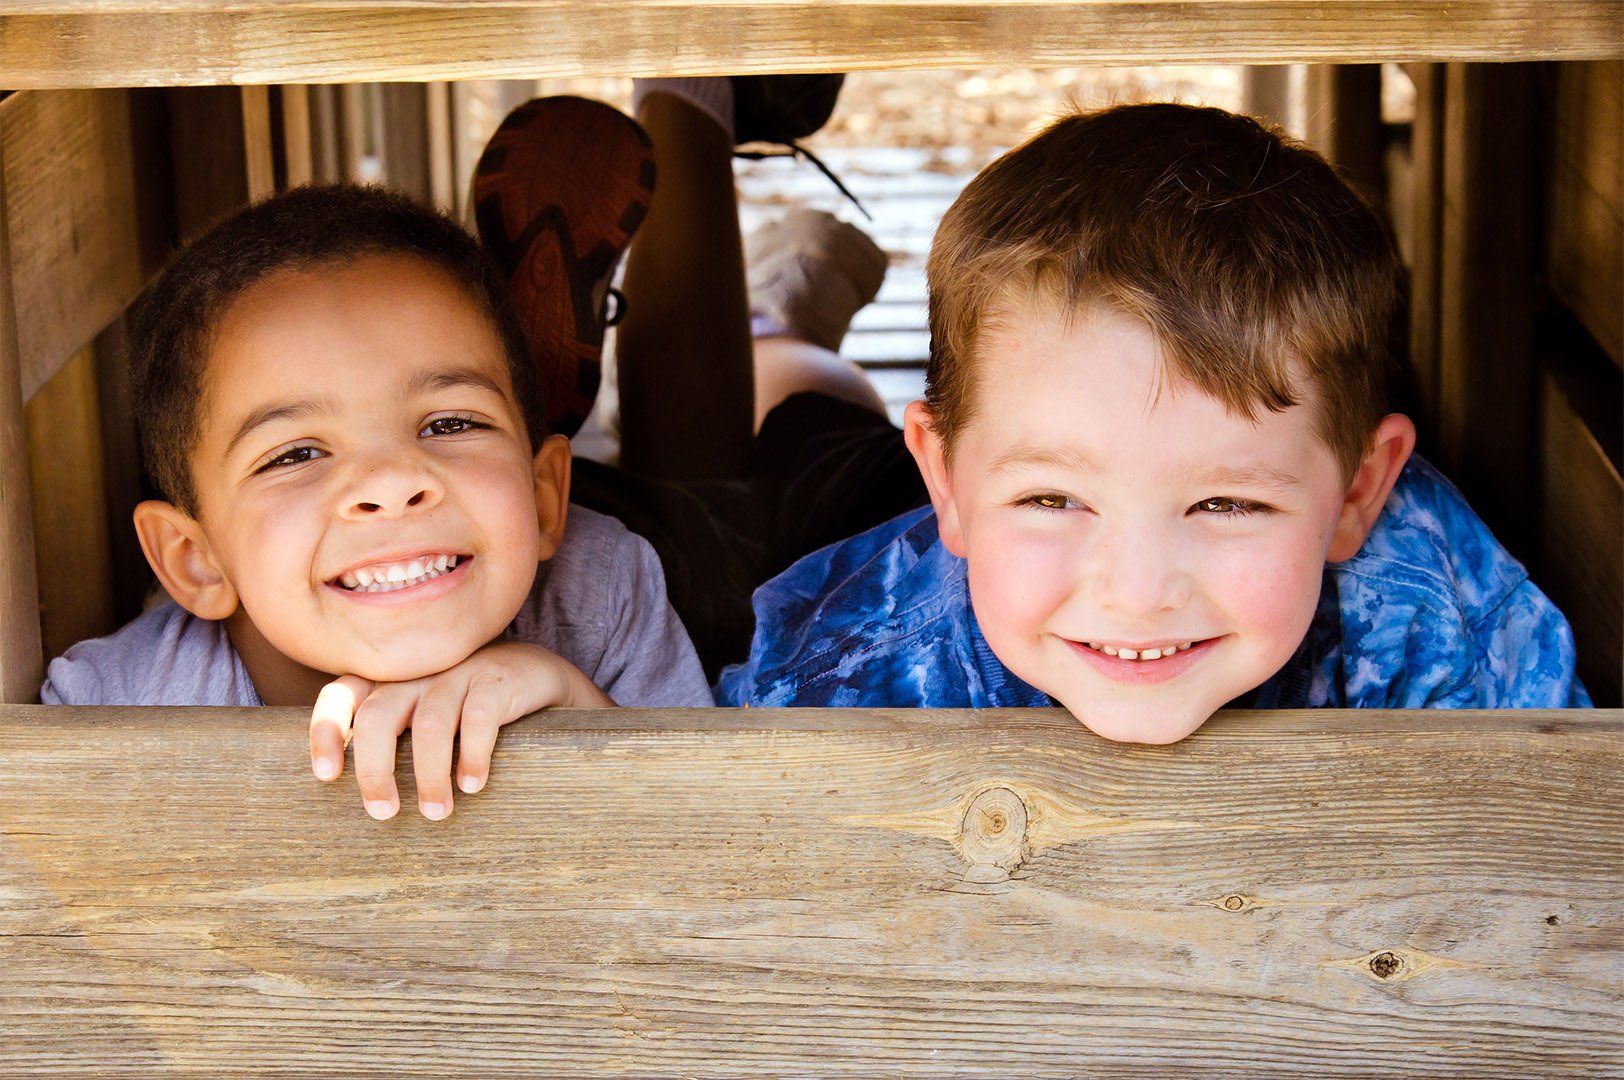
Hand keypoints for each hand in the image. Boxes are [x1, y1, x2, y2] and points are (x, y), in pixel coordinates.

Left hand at [307, 641, 612, 819]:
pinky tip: (473, 785)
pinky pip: (480, 718)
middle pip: (379, 714)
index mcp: (392, 678)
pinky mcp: (499, 679)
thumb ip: (392, 738)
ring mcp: (460, 671)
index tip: (328, 775)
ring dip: (429, 776)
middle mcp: (420, 671)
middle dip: (375, 769)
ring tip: (436, 812)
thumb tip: (358, 799)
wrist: (537, 677)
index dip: (328, 729)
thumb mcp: (424, 716)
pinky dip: (472, 757)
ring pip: (430, 724)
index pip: (343, 692)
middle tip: (383, 812)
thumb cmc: (468, 710)